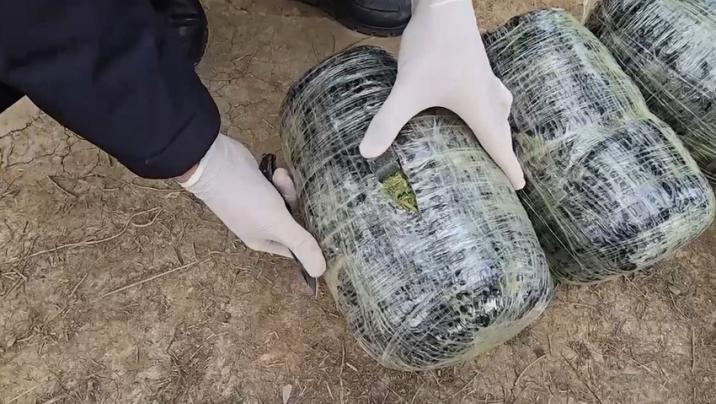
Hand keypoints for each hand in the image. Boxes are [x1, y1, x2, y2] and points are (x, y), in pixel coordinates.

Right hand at [179, 134, 325, 275]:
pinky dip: (281, 178)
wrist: (215, 164)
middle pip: (295, 221)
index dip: (312, 241)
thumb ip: (300, 244)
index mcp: (263, 241)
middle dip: (299, 207)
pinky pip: (280, 184)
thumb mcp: (277, 223)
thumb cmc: (246, 199)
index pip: (295, 248)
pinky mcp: (260, 184)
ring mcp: (260, 203)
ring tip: (280, 179)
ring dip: (289, 189)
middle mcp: (261, 225)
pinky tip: (276, 172)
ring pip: (289, 200)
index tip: (330, 230)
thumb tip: (320, 272)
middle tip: (299, 196)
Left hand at [359, 0, 524, 189]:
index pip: (498, 145)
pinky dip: (491, 103)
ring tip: (494, 135)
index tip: (520, 187)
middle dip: (505, 150)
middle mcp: (487, 93)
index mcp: (479, 107)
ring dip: (500, 124)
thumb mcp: (407, 88)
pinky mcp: (475, 62)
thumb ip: (388, 121)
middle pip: (502, 128)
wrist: (444, 3)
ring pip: (500, 106)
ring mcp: (484, 75)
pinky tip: (474, 99)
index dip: (509, 168)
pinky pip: (491, 90)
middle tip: (508, 169)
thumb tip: (367, 153)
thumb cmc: (432, 47)